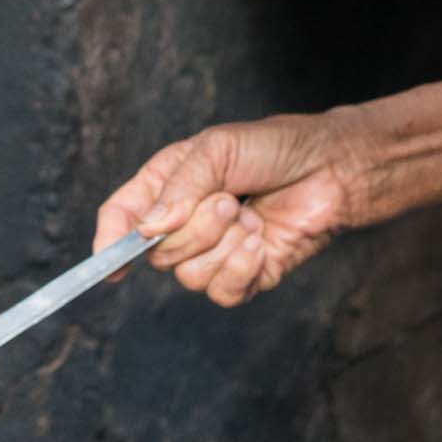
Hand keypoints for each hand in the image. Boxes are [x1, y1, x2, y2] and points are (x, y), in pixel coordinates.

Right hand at [95, 112, 362, 305]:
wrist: (332, 168)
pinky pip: (223, 293)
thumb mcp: (217, 149)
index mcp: (166, 187)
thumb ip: (179, 187)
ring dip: (222, 247)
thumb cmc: (274, 147)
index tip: (110, 262)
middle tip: (230, 200)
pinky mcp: (245, 276)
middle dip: (195, 229)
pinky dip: (240, 269)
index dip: (109, 241)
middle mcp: (184, 224)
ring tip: (250, 218)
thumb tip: (148, 229)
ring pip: (189, 276)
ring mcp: (214, 254)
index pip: (121, 218)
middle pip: (157, 253)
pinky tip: (259, 241)